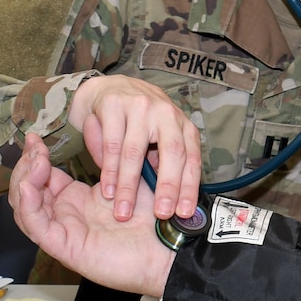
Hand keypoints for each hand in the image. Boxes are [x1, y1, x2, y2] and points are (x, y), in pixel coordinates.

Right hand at [9, 132, 174, 295]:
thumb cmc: (153, 215)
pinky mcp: (65, 247)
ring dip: (23, 181)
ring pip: (24, 208)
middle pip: (26, 192)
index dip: (34, 157)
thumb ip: (106, 153)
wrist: (170, 245)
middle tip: (33, 144)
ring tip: (36, 161)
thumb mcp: (125, 176)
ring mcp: (63, 232)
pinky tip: (30, 185)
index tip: (36, 137)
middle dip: (25, 165)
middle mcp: (65, 216)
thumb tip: (93, 122)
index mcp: (75, 201)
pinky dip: (28, 204)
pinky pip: (36, 226)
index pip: (41, 178)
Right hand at [67, 74, 202, 222]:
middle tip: (161, 213)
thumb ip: (162, 164)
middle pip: (172, 153)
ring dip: (129, 186)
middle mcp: (166, 113)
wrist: (110, 88)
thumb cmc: (139, 120)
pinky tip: (108, 190)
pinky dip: (109, 172)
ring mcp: (140, 107)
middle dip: (168, 187)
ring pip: (135, 153)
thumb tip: (169, 202)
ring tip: (124, 211)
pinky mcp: (114, 106)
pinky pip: (111, 145)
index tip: (184, 212)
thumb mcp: (158, 139)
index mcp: (182, 124)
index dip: (189, 187)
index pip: (191, 158)